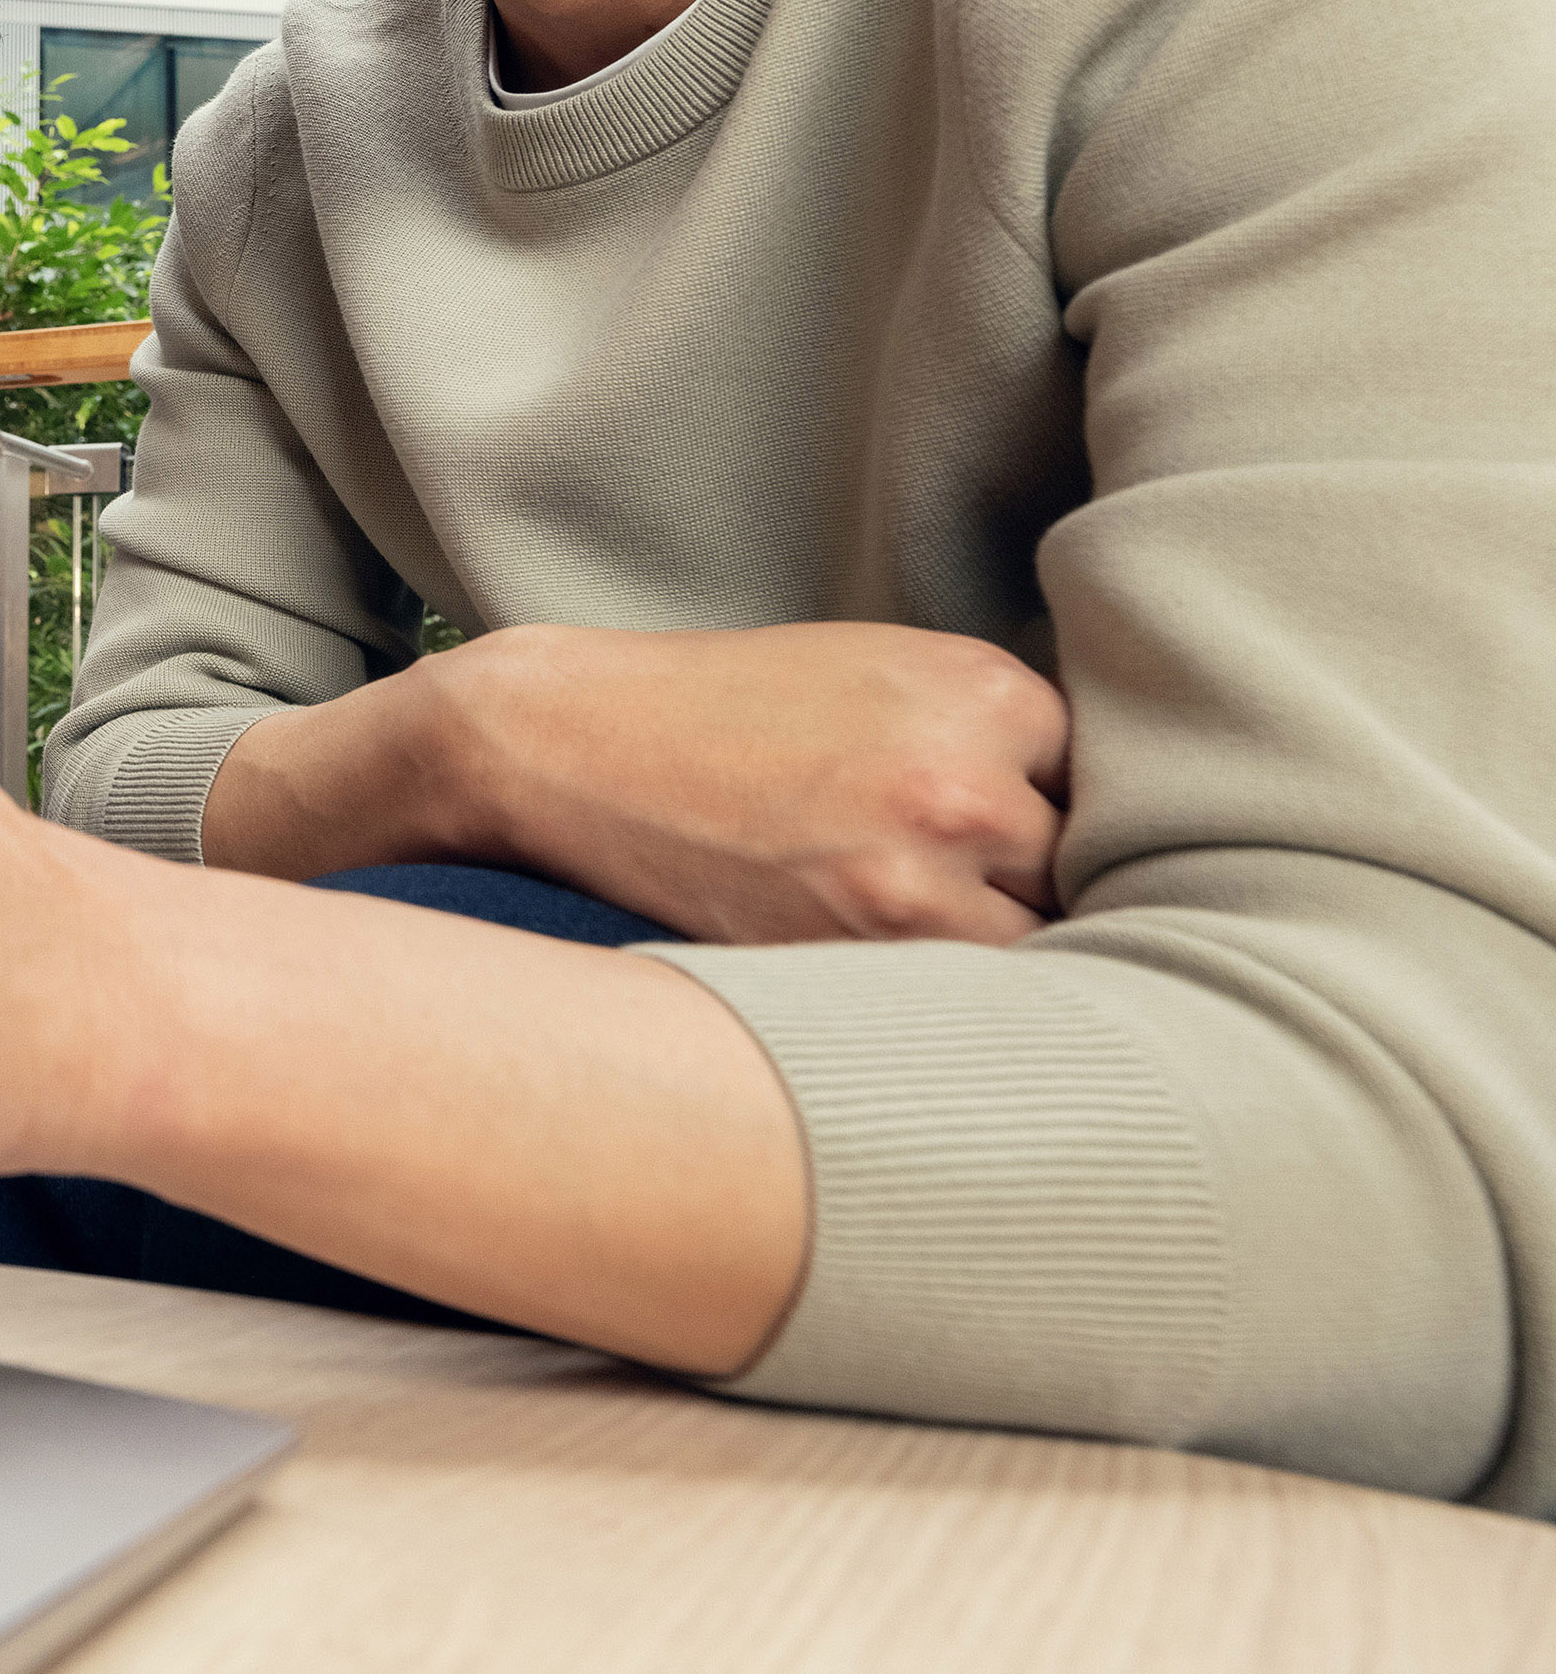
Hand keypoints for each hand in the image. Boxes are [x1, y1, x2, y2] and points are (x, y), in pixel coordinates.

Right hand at [408, 620, 1070, 943]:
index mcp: (987, 690)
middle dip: (1029, 890)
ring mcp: (919, 875)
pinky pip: (962, 999)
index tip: (1013, 842)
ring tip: (905, 930)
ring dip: (988, 950)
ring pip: (1034, 948)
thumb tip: (1094, 827)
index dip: (1057, 821)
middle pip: (1083, 877)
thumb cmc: (723, 711)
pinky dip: (936, 994)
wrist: (568, 740)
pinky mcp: (857, 951)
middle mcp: (969, 779)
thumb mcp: (878, 675)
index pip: (1105, 790)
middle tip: (948, 891)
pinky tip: (883, 968)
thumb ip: (990, 736)